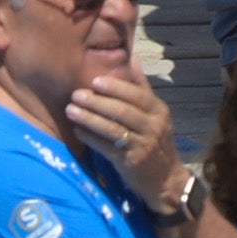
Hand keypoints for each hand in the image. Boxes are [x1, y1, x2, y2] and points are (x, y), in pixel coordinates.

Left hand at [66, 63, 185, 201]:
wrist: (165, 180)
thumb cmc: (156, 142)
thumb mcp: (155, 114)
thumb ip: (141, 87)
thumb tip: (131, 57)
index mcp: (159, 111)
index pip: (136, 94)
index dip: (115, 87)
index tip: (95, 80)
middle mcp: (153, 126)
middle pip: (122, 110)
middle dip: (97, 101)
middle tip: (76, 94)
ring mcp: (143, 145)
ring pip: (112, 128)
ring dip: (89, 118)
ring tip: (71, 110)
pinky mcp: (131, 163)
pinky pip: (107, 147)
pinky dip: (90, 138)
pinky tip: (78, 131)